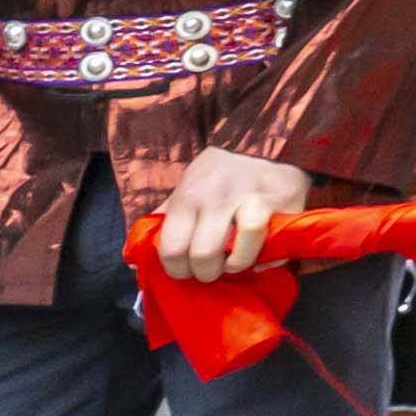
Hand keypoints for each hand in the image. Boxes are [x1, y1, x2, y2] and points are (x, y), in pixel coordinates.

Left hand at [151, 148, 313, 282]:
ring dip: (233, 267)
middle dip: (205, 273)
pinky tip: (257, 255)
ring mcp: (247, 199)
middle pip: (201, 255)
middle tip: (211, 271)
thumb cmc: (218, 175)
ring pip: (234, 253)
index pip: (171, 249)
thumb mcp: (185, 190)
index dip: (177, 270)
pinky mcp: (277, 201)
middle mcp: (214, 197)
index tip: (186, 271)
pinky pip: (265, 244)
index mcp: (186, 197)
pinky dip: (261, 257)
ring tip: (234, 264)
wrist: (263, 143)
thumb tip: (138, 260)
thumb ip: (165, 221)